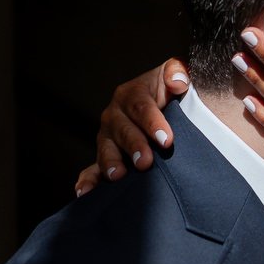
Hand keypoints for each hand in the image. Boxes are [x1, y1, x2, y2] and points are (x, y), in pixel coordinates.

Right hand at [75, 59, 189, 195]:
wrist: (163, 106)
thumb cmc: (171, 91)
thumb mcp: (175, 75)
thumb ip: (178, 72)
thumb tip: (178, 82)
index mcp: (131, 94)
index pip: (141, 107)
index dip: (153, 123)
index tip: (167, 140)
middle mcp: (115, 115)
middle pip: (123, 131)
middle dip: (134, 146)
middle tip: (146, 162)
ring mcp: (107, 137)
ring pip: (106, 149)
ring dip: (111, 163)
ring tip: (118, 176)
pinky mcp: (105, 156)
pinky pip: (92, 169)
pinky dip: (88, 180)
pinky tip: (84, 192)